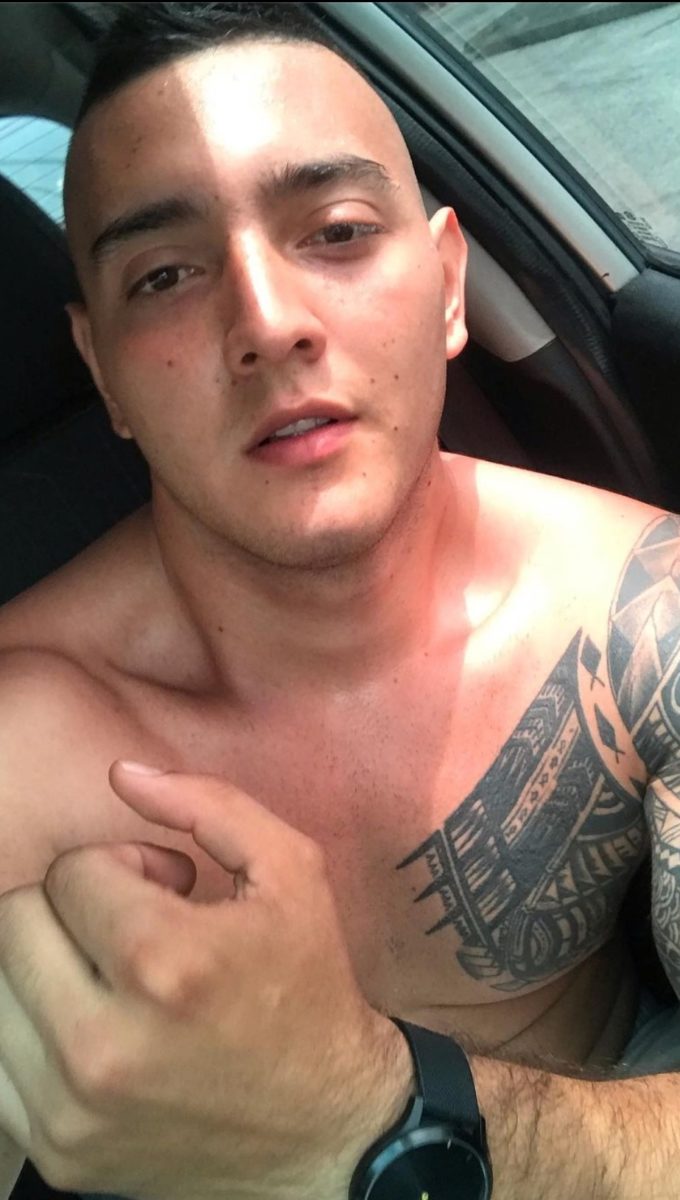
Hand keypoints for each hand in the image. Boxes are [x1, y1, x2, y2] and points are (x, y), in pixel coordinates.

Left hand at [0, 763, 412, 1199]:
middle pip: (16, 921)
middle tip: (133, 930)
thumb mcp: (291, 873)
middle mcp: (104, 1044)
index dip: (125, 866)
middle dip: (74, 907)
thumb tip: (120, 773)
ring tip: (111, 980)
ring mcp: (71, 1109)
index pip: (73, 871)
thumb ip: (207, 804)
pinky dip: (34, 1029)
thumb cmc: (309, 988)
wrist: (325, 1128)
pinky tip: (92, 1025)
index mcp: (165, 962)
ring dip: (47, 966)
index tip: (171, 893)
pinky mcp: (57, 1152)